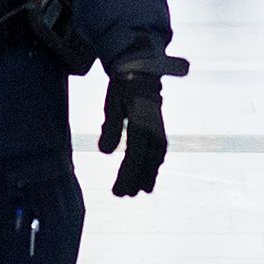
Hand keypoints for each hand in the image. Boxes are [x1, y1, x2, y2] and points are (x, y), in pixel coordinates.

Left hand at [99, 69, 168, 199]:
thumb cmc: (123, 85)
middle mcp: (154, 127)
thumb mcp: (112, 102)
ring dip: (149, 174)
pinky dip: (155, 164)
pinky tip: (150, 174)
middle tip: (125, 195)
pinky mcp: (159, 127)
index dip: (127, 175)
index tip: (118, 191)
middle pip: (148, 160)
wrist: (141, 68)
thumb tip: (104, 153)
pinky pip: (159, 150)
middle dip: (137, 179)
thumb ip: (110, 127)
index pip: (135, 154)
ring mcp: (159, 127)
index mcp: (141, 121)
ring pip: (157, 157)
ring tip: (141, 191)